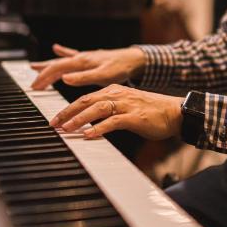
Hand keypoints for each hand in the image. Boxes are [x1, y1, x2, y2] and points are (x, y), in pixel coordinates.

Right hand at [30, 44, 146, 89]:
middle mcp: (81, 58)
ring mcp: (84, 57)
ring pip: (61, 61)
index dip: (45, 77)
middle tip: (33, 84)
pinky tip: (57, 48)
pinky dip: (63, 52)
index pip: (57, 68)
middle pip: (57, 65)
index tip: (35, 86)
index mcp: (82, 62)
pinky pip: (72, 55)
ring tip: (34, 67)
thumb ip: (83, 77)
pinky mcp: (89, 58)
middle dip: (43, 74)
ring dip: (48, 65)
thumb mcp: (103, 76)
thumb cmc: (121, 68)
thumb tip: (64, 78)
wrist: (134, 59)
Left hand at [49, 84, 183, 141]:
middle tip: (53, 123)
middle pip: (86, 101)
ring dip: (79, 119)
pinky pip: (113, 121)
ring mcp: (125, 105)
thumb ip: (107, 111)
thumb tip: (89, 121)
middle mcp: (117, 95)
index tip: (55, 119)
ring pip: (97, 109)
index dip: (68, 108)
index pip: (85, 98)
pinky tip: (88, 134)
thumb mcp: (125, 106)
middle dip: (67, 112)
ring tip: (66, 128)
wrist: (174, 112)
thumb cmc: (150, 111)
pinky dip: (99, 128)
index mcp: (112, 91)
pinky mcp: (134, 117)